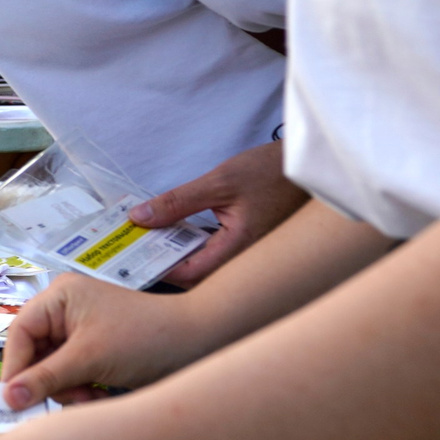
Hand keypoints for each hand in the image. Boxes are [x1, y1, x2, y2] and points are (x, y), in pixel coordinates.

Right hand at [0, 274, 221, 407]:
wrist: (200, 342)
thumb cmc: (146, 338)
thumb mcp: (89, 359)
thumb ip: (44, 379)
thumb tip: (8, 397)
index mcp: (59, 297)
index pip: (19, 334)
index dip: (15, 367)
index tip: (13, 398)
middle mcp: (64, 309)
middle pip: (33, 353)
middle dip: (49, 380)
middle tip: (69, 397)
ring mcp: (79, 329)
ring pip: (50, 368)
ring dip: (66, 388)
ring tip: (90, 396)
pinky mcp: (93, 348)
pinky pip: (69, 373)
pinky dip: (79, 388)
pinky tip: (97, 395)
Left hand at [132, 141, 308, 287]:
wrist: (306, 163)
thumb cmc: (271, 172)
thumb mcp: (219, 182)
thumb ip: (178, 202)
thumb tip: (140, 217)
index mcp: (240, 248)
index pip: (191, 274)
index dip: (159, 267)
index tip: (133, 254)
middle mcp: (245, 258)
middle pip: (196, 275)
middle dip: (163, 262)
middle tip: (135, 244)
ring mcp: (247, 253)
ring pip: (204, 265)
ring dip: (175, 252)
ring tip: (147, 235)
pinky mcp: (247, 244)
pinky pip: (214, 252)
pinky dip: (191, 243)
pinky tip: (174, 229)